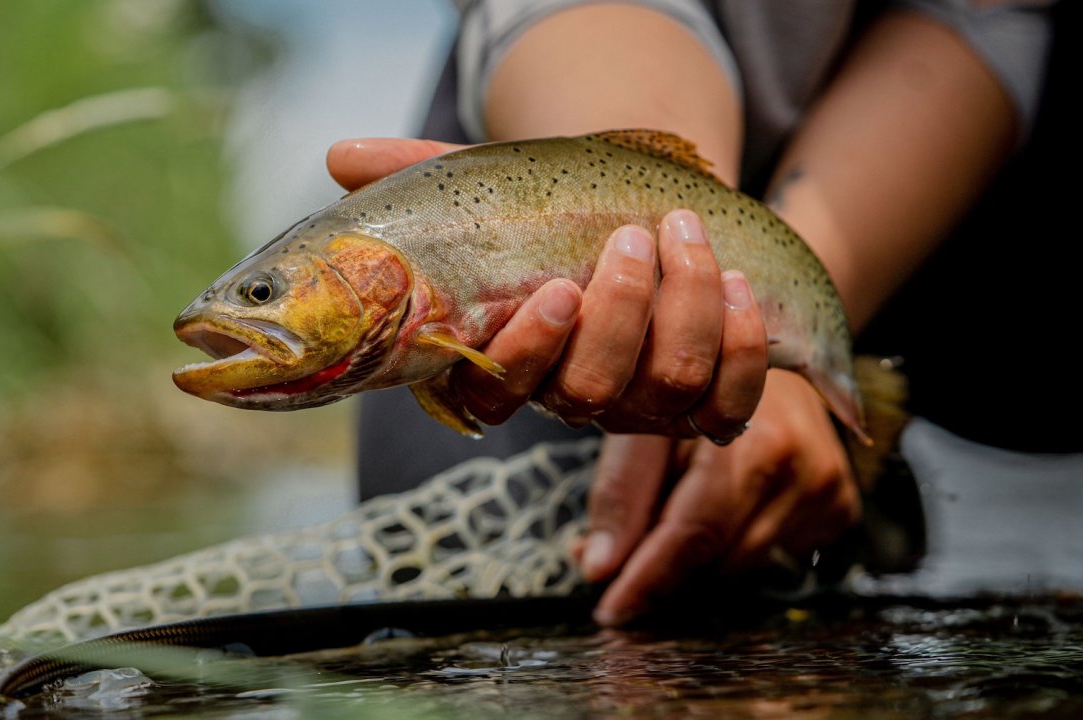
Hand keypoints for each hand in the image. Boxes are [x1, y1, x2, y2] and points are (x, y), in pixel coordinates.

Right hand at [328, 137, 768, 439]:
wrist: (648, 219)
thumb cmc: (557, 217)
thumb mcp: (490, 189)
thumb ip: (420, 175)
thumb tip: (340, 157)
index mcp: (505, 362)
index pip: (495, 395)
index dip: (526, 354)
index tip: (552, 292)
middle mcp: (571, 397)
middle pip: (593, 390)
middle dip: (620, 312)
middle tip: (632, 241)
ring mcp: (643, 408)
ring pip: (669, 385)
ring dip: (684, 306)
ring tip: (685, 235)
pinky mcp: (708, 407)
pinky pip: (730, 402)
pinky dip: (742, 342)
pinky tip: (737, 282)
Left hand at [577, 371, 860, 625]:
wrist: (774, 355)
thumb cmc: (699, 384)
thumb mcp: (648, 421)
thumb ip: (621, 494)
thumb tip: (595, 568)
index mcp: (753, 440)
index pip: (695, 532)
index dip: (648, 578)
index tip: (609, 611)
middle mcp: (803, 468)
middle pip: (717, 555)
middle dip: (662, 564)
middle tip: (623, 553)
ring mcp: (831, 491)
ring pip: (742, 563)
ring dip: (698, 554)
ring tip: (672, 509)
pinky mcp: (842, 508)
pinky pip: (773, 555)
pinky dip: (735, 544)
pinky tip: (725, 504)